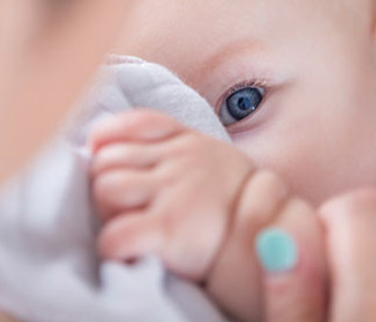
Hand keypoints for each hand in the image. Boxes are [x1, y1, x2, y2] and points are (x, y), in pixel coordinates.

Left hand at [88, 109, 252, 280]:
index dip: (108, 140)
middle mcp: (181, 160)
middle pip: (108, 159)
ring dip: (108, 214)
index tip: (103, 157)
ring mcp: (176, 192)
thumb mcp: (211, 162)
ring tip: (131, 226)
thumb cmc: (233, 210)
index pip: (134, 123)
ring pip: (106, 189)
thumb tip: (105, 144)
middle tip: (127, 208)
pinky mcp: (171, 228)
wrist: (271, 244)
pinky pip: (115, 235)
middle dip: (107, 184)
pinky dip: (114, 248)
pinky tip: (132, 253)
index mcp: (189, 141)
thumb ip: (170, 147)